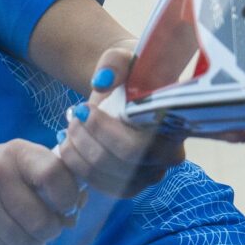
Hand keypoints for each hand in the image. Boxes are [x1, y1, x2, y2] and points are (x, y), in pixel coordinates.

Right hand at [0, 140, 84, 244]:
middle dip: (50, 232)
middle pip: (41, 221)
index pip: (54, 176)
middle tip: (44, 229)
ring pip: (24, 243)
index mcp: (18, 152)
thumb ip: (55, 181)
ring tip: (27, 239)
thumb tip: (75, 213)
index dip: (68, 199)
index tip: (66, 208)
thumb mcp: (24, 165)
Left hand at [52, 42, 197, 197]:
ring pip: (104, 176)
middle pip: (116, 163)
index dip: (102, 130)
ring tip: (70, 126)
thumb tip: (103, 81)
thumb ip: (115, 62)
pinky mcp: (131, 186)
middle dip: (85, 138)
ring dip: (77, 151)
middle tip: (74, 115)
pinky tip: (69, 143)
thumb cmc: (132, 74)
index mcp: (175, 125)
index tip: (83, 108)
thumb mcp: (125, 58)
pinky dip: (76, 165)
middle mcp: (168, 156)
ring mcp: (150, 175)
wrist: (130, 89)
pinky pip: (98, 185)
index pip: (135, 145)